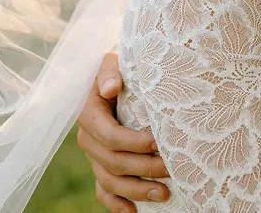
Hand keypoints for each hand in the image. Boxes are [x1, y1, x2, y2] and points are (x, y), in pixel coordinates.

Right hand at [77, 52, 168, 212]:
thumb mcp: (112, 62)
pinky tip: (135, 211)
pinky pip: (103, 193)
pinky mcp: (101, 168)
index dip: (134, 143)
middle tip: (171, 169)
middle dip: (143, 169)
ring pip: (109, 182)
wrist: (116, 79)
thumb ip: (109, 72)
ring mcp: (94, 157)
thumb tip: (111, 88)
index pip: (110, 137)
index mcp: (89, 114)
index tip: (158, 142)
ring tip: (165, 194)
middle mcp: (88, 139)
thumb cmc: (119, 69)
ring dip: (136, 191)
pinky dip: (117, 205)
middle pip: (112, 163)